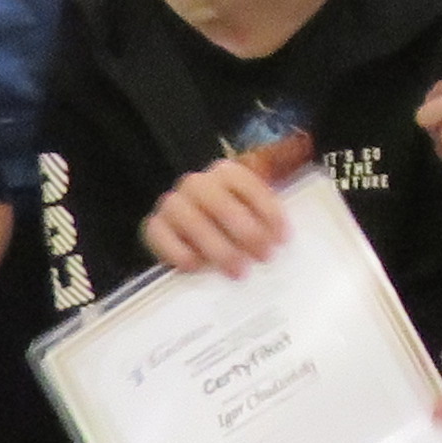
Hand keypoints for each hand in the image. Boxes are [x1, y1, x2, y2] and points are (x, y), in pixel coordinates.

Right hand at [142, 157, 291, 276]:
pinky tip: (196, 267)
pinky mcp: (155, 225)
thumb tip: (286, 237)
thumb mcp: (255, 212)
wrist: (195, 224)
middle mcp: (198, 183)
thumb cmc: (233, 222)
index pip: (248, 185)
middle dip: (245, 232)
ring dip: (217, 247)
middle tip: (263, 257)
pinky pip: (160, 235)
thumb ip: (269, 219)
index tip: (283, 238)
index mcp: (227, 173)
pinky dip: (178, 251)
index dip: (267, 211)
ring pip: (191, 220)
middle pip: (220, 203)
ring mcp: (174, 203)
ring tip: (237, 270)